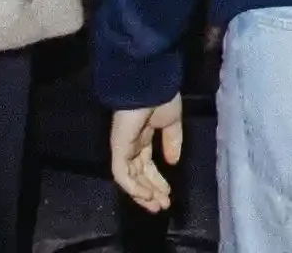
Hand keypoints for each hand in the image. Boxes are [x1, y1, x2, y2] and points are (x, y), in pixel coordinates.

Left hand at [109, 97, 183, 211]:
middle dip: (151, 191)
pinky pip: (122, 173)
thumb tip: (173, 162)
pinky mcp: (118, 149)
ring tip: (156, 205)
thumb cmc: (162, 98)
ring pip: (130, 179)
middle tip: (163, 206)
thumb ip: (173, 141)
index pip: (146, 166)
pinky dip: (133, 186)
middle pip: (138, 176)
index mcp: (143, 138)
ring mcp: (123, 148)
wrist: (150, 85)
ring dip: (143, 194)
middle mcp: (131, 146)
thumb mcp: (173, 122)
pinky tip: (147, 195)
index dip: (157, 181)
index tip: (168, 195)